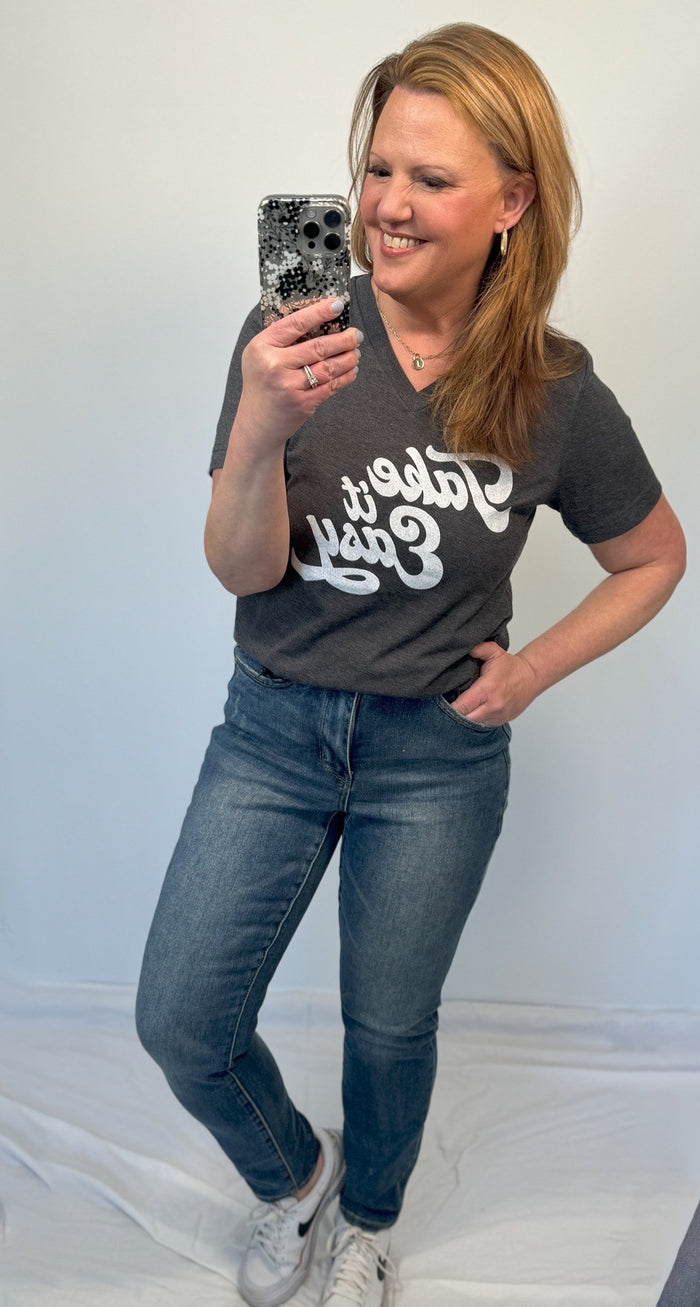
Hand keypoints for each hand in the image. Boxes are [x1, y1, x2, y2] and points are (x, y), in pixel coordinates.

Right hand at [235, 298, 360, 452]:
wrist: (257, 423)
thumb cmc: (261, 384)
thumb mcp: (260, 355)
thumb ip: (281, 338)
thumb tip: (316, 317)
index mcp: (262, 346)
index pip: (295, 324)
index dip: (319, 312)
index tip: (337, 304)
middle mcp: (274, 365)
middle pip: (318, 346)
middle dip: (344, 339)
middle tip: (356, 334)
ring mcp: (289, 386)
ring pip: (328, 367)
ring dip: (348, 358)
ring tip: (356, 352)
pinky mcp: (302, 403)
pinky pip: (331, 386)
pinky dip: (345, 377)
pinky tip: (351, 370)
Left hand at [451, 642, 539, 726]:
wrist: (531, 677)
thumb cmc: (511, 666)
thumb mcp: (494, 652)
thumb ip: (478, 649)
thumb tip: (464, 649)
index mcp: (487, 689)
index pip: (462, 706)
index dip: (450, 707)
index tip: (443, 703)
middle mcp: (492, 706)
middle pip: (466, 719)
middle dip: (456, 715)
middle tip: (449, 707)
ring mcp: (497, 715)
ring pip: (474, 723)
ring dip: (466, 718)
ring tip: (461, 709)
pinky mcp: (501, 720)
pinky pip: (483, 724)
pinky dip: (477, 719)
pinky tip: (474, 711)